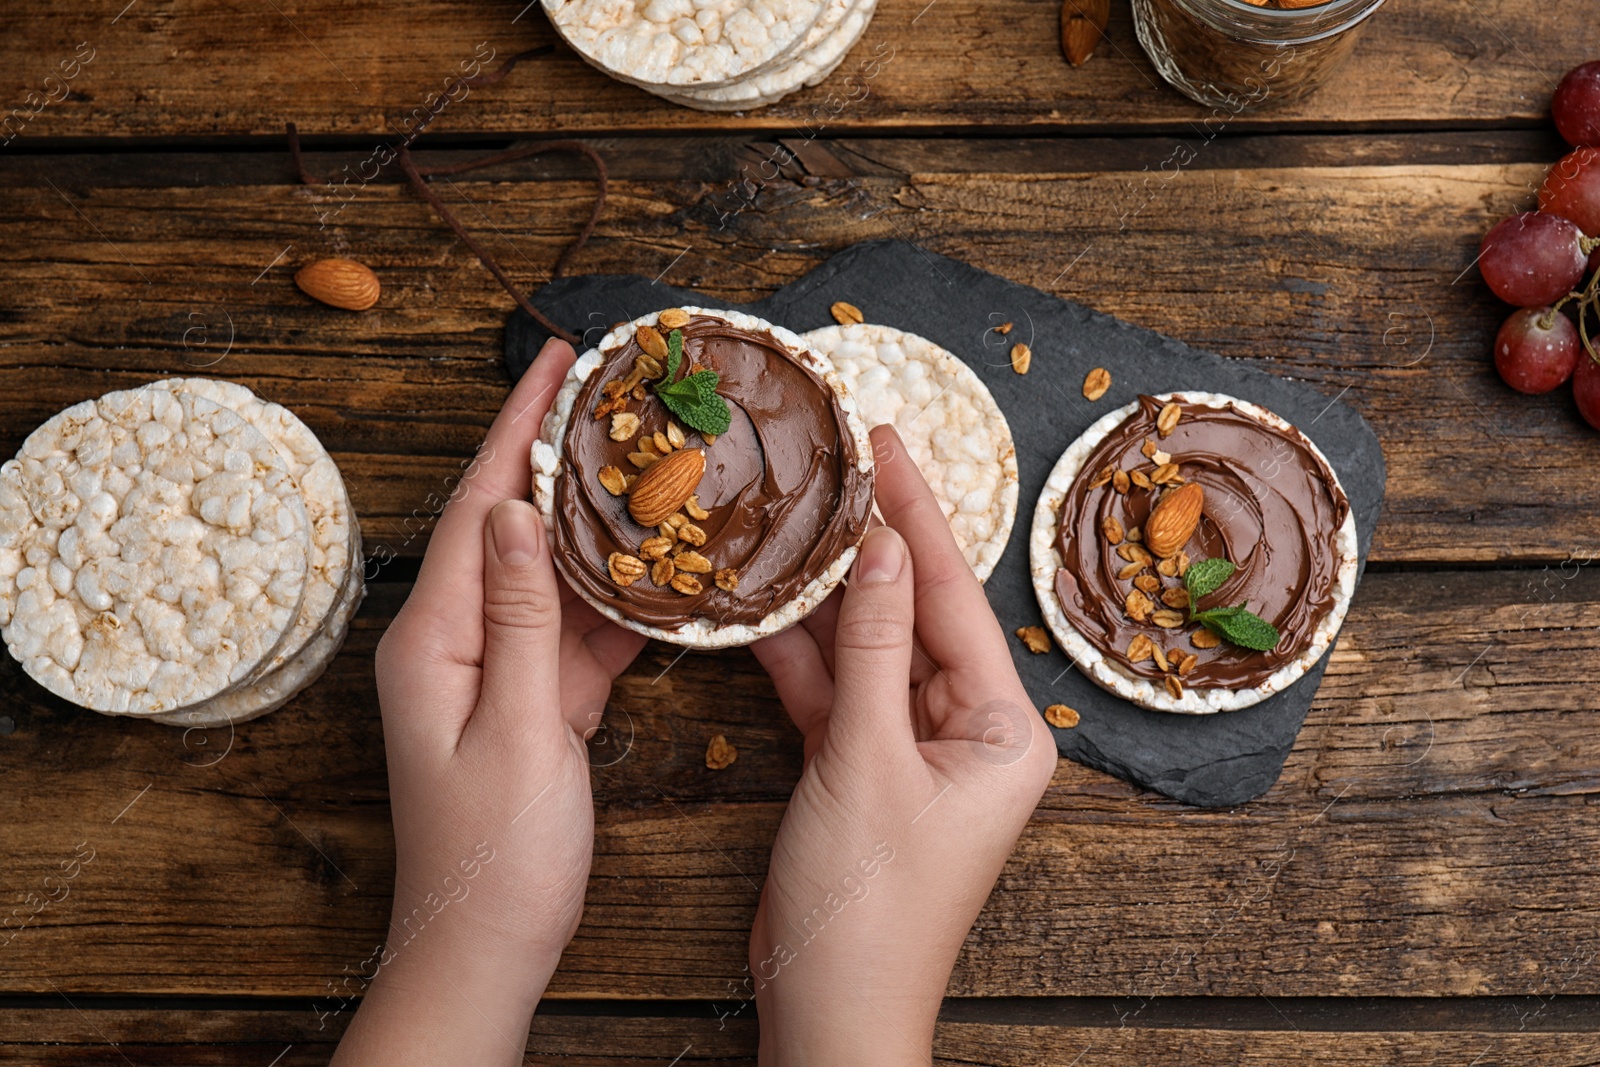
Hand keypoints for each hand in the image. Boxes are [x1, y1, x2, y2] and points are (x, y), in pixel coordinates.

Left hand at [333, 339, 646, 1065]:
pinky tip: (662, 567)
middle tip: (615, 394)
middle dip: (560, 455)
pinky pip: (576, 630)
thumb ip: (521, 621)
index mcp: (434, 640)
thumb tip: (520, 514)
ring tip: (649, 462)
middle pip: (513, 525)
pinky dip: (618, 598)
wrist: (485, 949)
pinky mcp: (533, 702)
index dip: (518, 428)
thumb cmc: (494, 858)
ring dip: (598, 521)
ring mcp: (495, 672)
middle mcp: (457, 642)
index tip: (557, 362)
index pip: (479, 507)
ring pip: (552, 574)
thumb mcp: (517, 732)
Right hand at [749, 426, 1056, 1064]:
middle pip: (915, 615)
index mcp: (1005, 731)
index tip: (887, 444)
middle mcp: (971, 733)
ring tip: (792, 518)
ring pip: (869, 650)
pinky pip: (837, 693)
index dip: (918, 515)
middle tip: (838, 462)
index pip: (956, 598)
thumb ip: (869, 647)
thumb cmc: (866, 907)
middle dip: (872, 544)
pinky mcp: (864, 771)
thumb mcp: (865, 761)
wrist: (830, 1010)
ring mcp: (915, 752)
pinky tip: (764, 605)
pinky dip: (801, 657)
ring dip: (828, 597)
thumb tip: (880, 546)